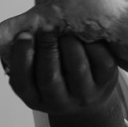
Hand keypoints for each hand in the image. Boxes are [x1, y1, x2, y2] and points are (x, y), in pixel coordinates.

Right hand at [6, 31, 121, 115]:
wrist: (89, 92)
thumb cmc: (58, 72)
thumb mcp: (39, 70)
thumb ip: (31, 53)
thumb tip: (25, 24)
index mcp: (35, 98)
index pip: (22, 83)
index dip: (21, 58)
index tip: (23, 35)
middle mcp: (59, 102)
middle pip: (50, 77)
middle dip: (47, 49)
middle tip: (47, 28)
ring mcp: (85, 94)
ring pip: (78, 69)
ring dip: (71, 46)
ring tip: (66, 33)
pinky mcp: (106, 82)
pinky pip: (102, 62)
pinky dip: (94, 46)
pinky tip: (87, 36)